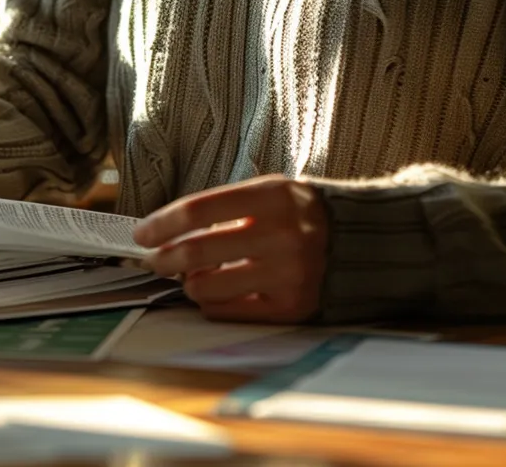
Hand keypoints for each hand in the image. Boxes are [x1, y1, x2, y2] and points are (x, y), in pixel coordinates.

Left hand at [134, 175, 328, 322]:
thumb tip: (165, 233)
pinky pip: (227, 311)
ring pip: (206, 287)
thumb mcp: (269, 193)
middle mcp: (283, 236)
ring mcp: (288, 275)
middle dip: (163, 258)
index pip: (198, 210)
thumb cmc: (300, 216)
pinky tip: (216, 291)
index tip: (142, 234)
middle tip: (154, 260)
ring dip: (188, 283)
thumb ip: (223, 208)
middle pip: (196, 252)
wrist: (362, 243)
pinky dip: (211, 302)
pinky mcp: (291, 307)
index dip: (161, 224)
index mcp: (274, 198)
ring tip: (192, 276)